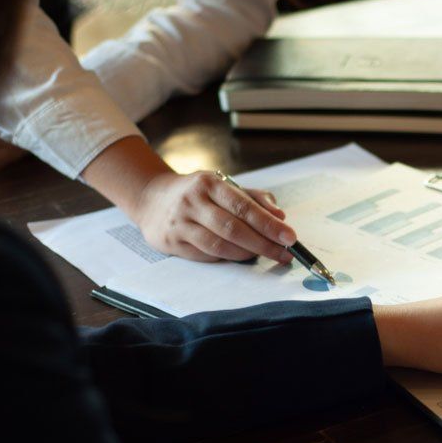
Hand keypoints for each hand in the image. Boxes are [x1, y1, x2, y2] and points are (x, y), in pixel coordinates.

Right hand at [133, 171, 296, 262]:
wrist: (151, 198)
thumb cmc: (198, 193)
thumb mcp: (224, 186)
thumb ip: (254, 199)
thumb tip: (280, 215)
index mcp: (209, 183)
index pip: (244, 207)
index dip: (269, 224)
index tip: (290, 237)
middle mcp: (192, 201)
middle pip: (233, 229)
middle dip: (264, 244)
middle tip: (285, 254)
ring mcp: (180, 223)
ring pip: (219, 246)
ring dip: (247, 254)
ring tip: (266, 255)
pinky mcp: (172, 242)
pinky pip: (206, 256)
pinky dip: (227, 258)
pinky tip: (241, 257)